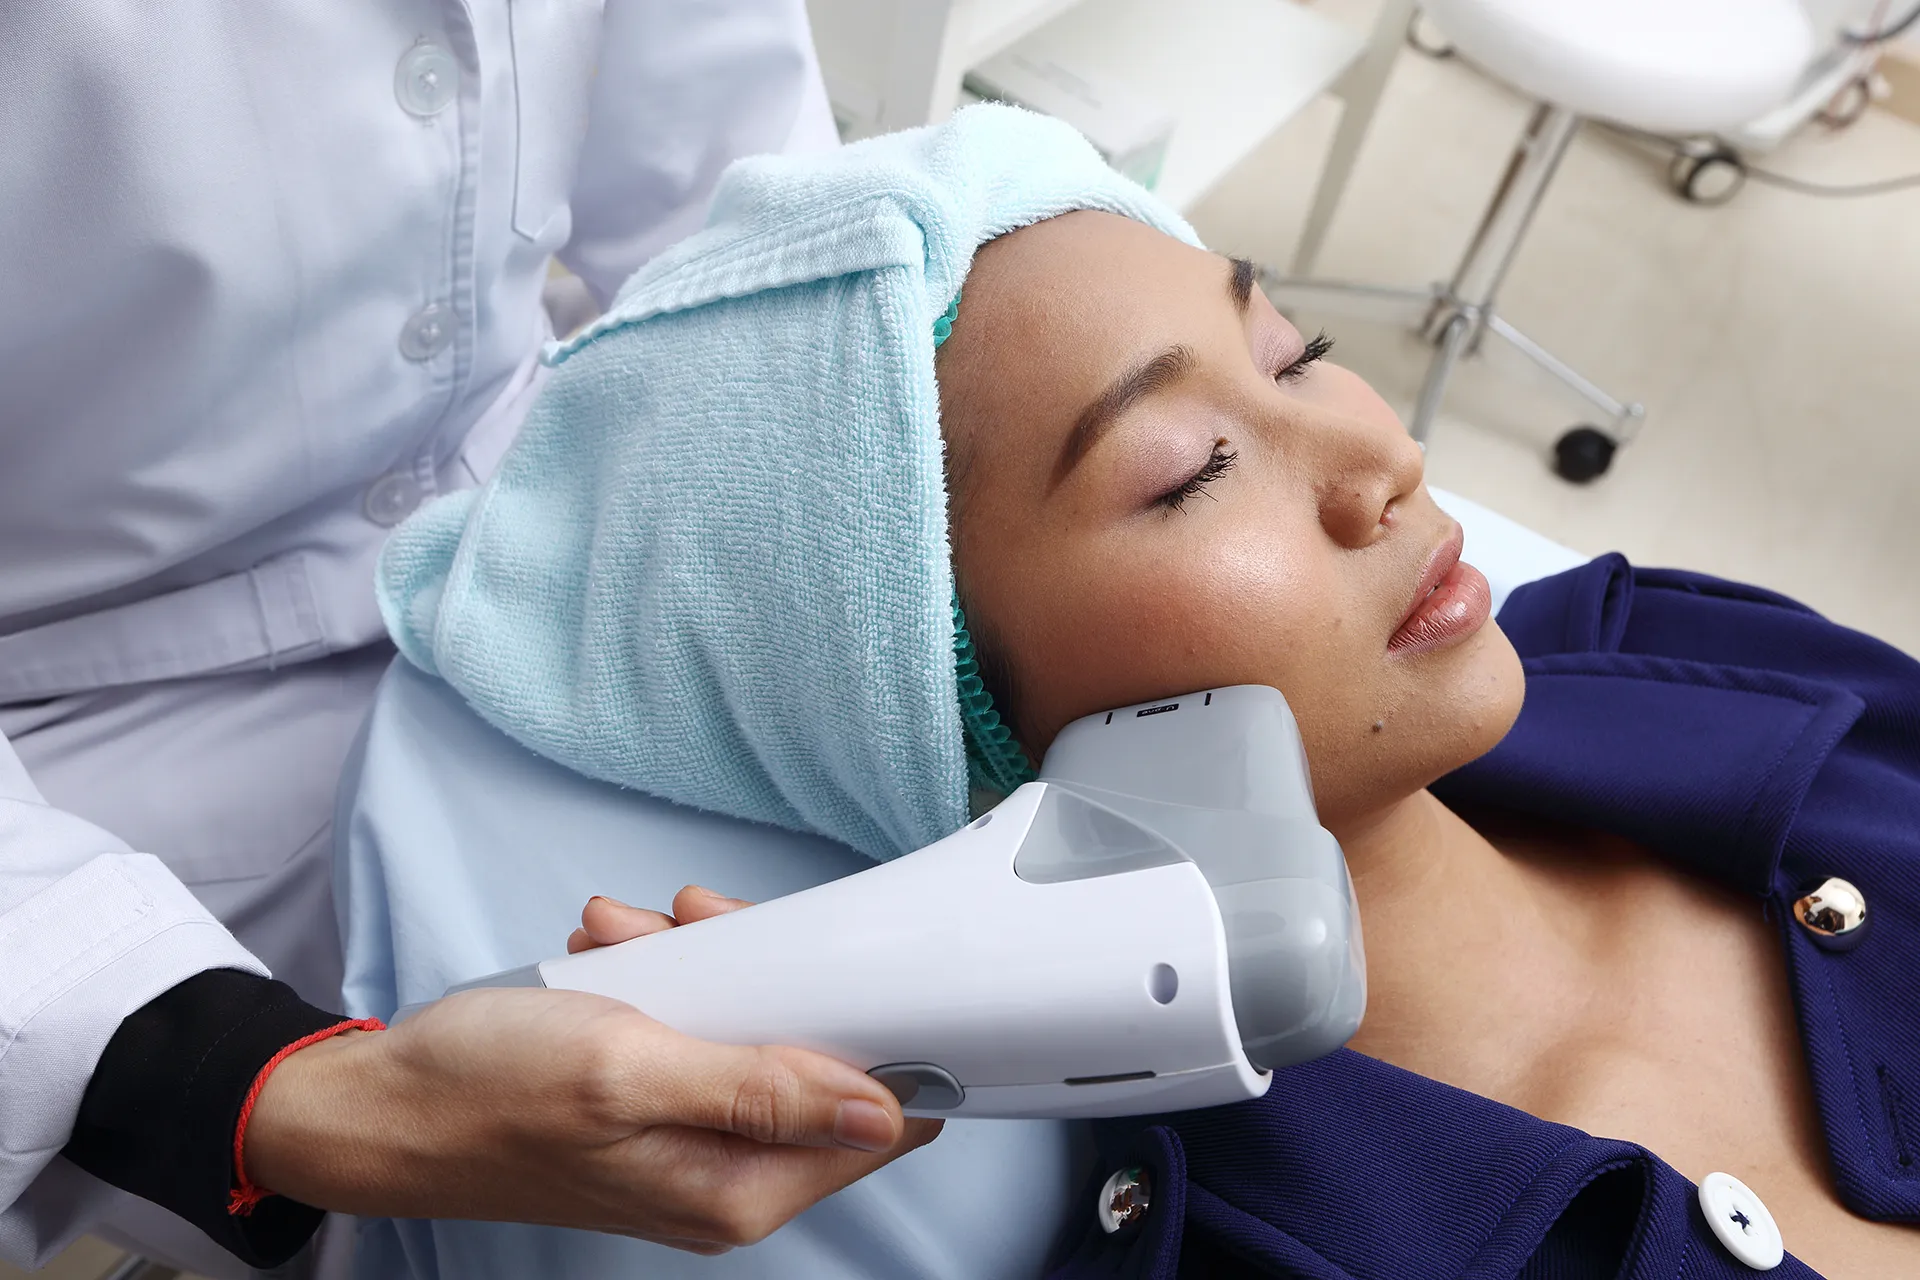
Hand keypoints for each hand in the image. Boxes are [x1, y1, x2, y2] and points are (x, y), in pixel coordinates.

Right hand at [244, 886, 941, 1252]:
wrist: (379, 1103)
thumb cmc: (485, 1095)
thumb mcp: (629, 1072)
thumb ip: (760, 1092)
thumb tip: (882, 1107)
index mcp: (740, 1190)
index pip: (877, 1122)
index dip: (880, 1035)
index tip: (850, 966)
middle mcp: (724, 1176)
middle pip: (813, 1057)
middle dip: (766, 976)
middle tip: (699, 930)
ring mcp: (687, 1141)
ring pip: (748, 1026)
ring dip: (699, 965)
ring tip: (629, 940)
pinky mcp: (651, 1106)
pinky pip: (693, 1027)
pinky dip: (660, 979)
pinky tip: (609, 956)